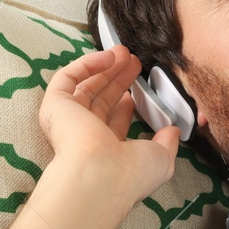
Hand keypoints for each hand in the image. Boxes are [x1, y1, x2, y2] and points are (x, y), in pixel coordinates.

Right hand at [36, 45, 180, 203]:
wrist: (101, 176)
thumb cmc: (130, 174)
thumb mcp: (161, 159)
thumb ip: (167, 142)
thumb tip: (172, 130)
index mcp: (105, 151)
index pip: (112, 123)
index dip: (125, 104)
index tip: (138, 90)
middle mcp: (84, 137)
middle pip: (100, 99)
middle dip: (118, 79)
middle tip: (134, 62)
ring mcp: (68, 121)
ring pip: (85, 86)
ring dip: (105, 67)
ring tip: (124, 52)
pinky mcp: (55, 106)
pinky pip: (67, 78)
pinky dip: (87, 64)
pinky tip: (108, 57)